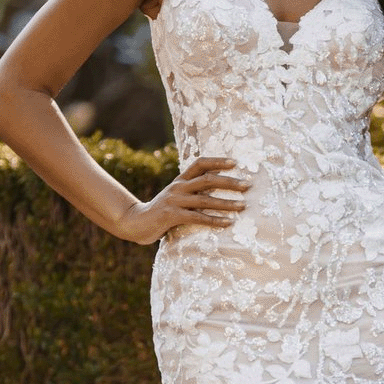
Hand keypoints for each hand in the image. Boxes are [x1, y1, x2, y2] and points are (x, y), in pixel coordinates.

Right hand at [117, 156, 250, 244]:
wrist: (136, 222)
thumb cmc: (163, 210)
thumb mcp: (177, 195)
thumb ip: (193, 189)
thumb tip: (218, 180)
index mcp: (181, 179)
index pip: (200, 163)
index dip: (218, 161)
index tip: (235, 162)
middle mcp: (178, 187)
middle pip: (207, 179)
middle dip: (229, 182)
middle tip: (248, 185)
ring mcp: (174, 200)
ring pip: (205, 199)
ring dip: (226, 203)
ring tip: (243, 206)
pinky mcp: (172, 215)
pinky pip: (198, 217)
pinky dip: (215, 220)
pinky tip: (228, 223)